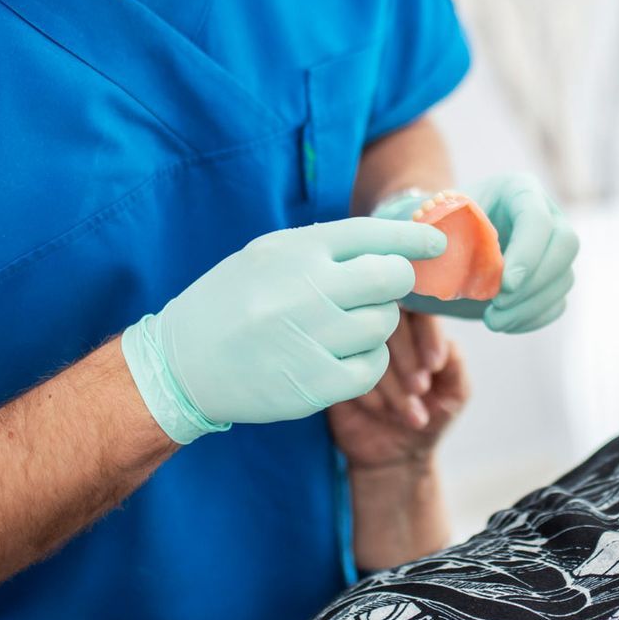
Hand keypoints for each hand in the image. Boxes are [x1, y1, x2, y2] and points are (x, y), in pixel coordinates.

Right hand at [121, 217, 445, 443]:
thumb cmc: (232, 302)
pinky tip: (340, 355)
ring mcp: (311, 339)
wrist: (182, 364)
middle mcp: (305, 290)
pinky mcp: (314, 384)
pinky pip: (371, 367)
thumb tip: (393, 246)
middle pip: (390, 279)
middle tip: (384, 289)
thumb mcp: (267, 256)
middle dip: (397, 282)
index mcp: (293, 251)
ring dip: (375, 324)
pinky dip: (365, 361)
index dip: (412, 240)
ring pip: (384, 325)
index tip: (437, 244)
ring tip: (341, 326)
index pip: (371, 235)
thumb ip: (324, 248)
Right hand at [327, 318, 470, 470]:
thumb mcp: (455, 392)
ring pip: (367, 344)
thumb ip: (455, 361)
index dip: (428, 333)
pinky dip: (365, 388)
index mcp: (418, 327)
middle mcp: (386, 331)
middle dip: (408, 357)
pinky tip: (379, 409)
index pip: (420, 308)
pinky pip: (343, 366)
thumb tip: (443, 342)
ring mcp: (357, 348)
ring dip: (390, 380)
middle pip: (390, 320)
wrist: (396, 455)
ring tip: (409, 412)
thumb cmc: (432, 415)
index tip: (435, 365)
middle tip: (420, 389)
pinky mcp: (335, 368)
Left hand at [380, 173, 578, 332]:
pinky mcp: (551, 277)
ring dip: (531, 306)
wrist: (442, 242)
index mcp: (518, 190)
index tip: (505, 285)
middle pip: (565, 246)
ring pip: (563, 277)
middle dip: (535, 283)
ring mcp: (553, 247)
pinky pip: (556, 302)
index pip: (538, 218)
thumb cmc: (433, 226)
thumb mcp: (427, 220)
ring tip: (493, 321)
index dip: (528, 252)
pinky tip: (504, 323)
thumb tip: (429, 244)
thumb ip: (426, 228)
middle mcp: (546, 214)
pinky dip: (533, 318)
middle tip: (498, 308)